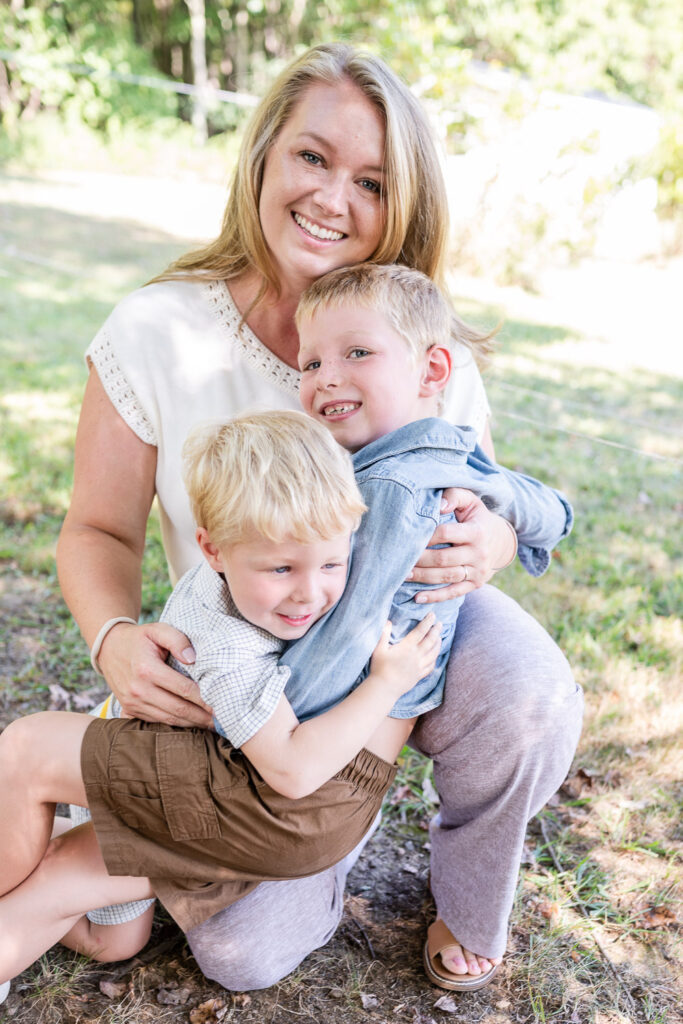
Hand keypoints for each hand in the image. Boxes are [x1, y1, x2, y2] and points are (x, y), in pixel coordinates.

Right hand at [98, 621, 212, 727]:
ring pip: (168, 720)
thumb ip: (177, 640)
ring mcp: (132, 703)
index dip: (204, 699)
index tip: (221, 704)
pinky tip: (191, 724)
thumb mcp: (157, 630)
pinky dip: (175, 725)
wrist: (109, 648)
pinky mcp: (130, 710)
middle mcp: (138, 690)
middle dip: (201, 717)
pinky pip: (156, 722)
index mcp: (147, 670)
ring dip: (191, 724)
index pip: (183, 689)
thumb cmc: (139, 638)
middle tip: (221, 721)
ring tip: (210, 726)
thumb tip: (193, 659)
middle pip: (177, 709)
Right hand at [369, 613, 440, 696]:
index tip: (432, 615)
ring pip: (433, 654)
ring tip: (440, 638)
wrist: (384, 688)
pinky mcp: (418, 675)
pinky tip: (435, 657)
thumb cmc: (380, 667)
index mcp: (407, 647)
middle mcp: (416, 656)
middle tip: (441, 623)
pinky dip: (434, 660)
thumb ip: (383, 634)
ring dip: (438, 644)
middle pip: (430, 641)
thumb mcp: (378, 648)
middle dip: (436, 631)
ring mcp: (419, 666)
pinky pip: (430, 666)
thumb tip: (388, 621)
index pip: (420, 631)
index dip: (427, 622)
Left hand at [409, 488, 516, 603]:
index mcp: (477, 531)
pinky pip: (453, 592)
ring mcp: (478, 571)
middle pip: (444, 558)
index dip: (426, 536)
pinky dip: (435, 597)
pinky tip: (417, 598)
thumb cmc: (476, 517)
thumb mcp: (470, 501)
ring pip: (447, 577)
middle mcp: (479, 553)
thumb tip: (439, 506)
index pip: (446, 534)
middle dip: (420, 559)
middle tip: (399, 558)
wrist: (501, 541)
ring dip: (423, 577)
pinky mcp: (475, 584)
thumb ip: (454, 496)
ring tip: (402, 574)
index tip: (409, 536)